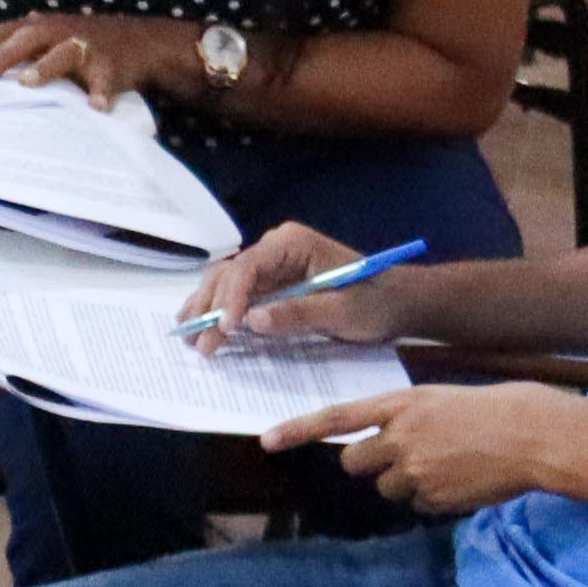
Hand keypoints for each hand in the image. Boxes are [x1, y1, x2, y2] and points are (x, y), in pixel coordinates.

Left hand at [0, 12, 163, 107]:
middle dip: (5, 54)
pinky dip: (102, 92)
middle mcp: (61, 32)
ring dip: (46, 67)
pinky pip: (106, 80)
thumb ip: (1, 36)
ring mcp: (88, 47)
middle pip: (29, 38)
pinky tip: (96, 106)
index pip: (5, 32)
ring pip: (65, 53)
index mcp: (40, 26)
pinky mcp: (112, 66)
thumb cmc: (76, 39)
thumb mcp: (38, 32)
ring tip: (27, 83)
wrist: (137, 41)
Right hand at [188, 222, 380, 345]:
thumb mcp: (341, 311)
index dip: (231, 298)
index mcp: (292, 243)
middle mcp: (275, 248)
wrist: (397, 302)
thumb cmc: (376, 302)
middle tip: (199, 343)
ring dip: (207, 310)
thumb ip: (298, 314)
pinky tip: (200, 326)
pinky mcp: (271, 284)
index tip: (224, 328)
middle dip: (212, 308)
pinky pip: (238, 295)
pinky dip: (219, 311)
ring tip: (190, 338)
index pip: (248, 266)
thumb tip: (253, 320)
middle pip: (229, 274)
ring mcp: (271, 266)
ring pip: (226, 283)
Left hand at [264, 379, 587, 515]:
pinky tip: (465, 479)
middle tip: (403, 456)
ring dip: (407, 481)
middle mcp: (402, 436)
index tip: (266, 441)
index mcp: (403, 404)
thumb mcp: (445, 401)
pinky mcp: (435, 497)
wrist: (541, 436)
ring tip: (449, 464)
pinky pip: (419, 503)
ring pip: (387, 487)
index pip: (337, 417)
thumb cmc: (501, 410)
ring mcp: (417, 469)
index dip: (298, 430)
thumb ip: (410, 419)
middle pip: (354, 463)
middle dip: (370, 464)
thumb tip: (390, 447)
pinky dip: (435, 497)